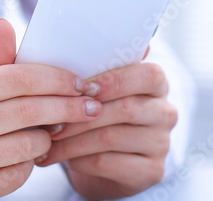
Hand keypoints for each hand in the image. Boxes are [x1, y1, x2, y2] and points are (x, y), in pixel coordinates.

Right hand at [0, 19, 102, 200]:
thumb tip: (6, 25)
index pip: (16, 79)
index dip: (54, 79)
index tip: (79, 82)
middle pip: (26, 112)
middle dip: (66, 107)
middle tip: (91, 106)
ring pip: (25, 146)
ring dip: (49, 138)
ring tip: (53, 131)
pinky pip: (15, 176)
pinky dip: (30, 164)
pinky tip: (29, 155)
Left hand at [36, 61, 177, 199]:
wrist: (106, 161)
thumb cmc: (99, 113)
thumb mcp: (100, 89)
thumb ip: (95, 68)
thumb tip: (79, 41)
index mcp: (156, 83)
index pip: (147, 75)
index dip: (113, 80)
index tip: (80, 87)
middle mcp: (165, 112)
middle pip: (126, 108)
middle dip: (82, 113)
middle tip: (51, 117)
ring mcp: (161, 143)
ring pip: (111, 137)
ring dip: (72, 139)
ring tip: (47, 139)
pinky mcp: (151, 171)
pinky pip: (108, 162)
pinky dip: (77, 159)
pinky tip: (58, 156)